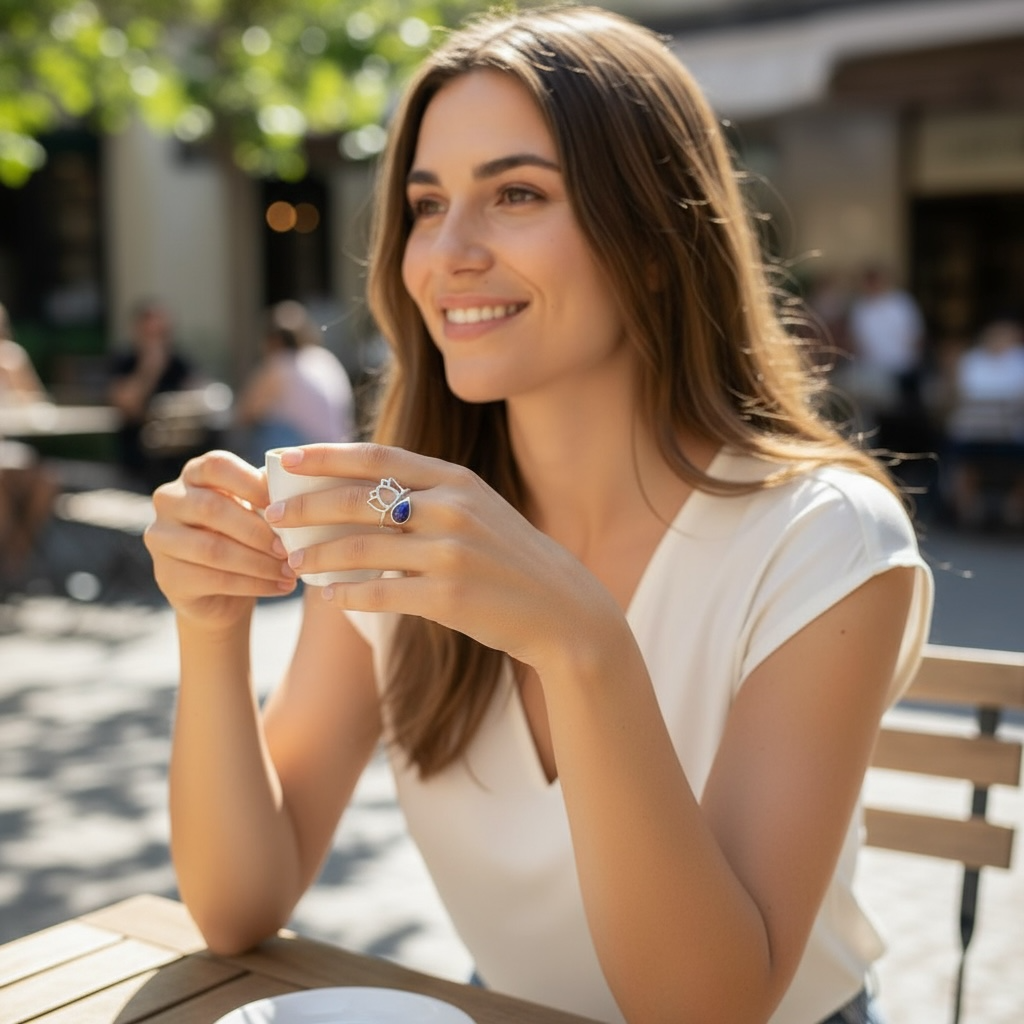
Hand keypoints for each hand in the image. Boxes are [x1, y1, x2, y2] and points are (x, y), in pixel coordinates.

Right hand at [145, 450, 296, 630]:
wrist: (224, 592)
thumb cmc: (248, 537)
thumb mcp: (257, 510)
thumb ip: (270, 494)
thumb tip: (296, 485)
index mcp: (194, 474)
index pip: (216, 465)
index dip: (252, 483)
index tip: (286, 506)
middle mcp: (169, 500)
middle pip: (212, 508)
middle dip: (258, 531)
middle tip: (290, 548)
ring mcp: (161, 538)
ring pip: (212, 548)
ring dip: (259, 562)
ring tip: (291, 571)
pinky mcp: (167, 575)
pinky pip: (214, 579)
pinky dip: (254, 584)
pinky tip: (280, 586)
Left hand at [263, 443, 622, 671]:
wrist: (562, 608)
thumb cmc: (508, 558)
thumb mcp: (476, 511)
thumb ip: (425, 498)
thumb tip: (354, 497)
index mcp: (456, 480)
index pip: (377, 458)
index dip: (326, 456)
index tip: (287, 459)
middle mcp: (452, 509)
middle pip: (358, 500)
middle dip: (306, 507)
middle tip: (272, 516)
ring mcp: (451, 553)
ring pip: (359, 548)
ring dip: (316, 555)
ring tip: (293, 562)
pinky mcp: (448, 598)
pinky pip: (378, 593)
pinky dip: (345, 594)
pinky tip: (328, 596)